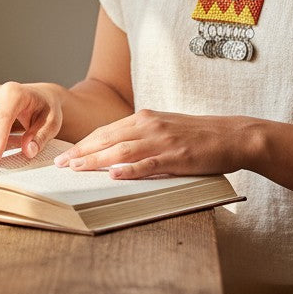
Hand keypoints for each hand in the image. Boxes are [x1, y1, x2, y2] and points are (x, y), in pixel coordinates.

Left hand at [52, 109, 247, 178]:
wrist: (232, 134)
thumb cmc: (199, 134)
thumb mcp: (166, 127)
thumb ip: (142, 135)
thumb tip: (117, 151)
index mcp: (146, 117)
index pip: (106, 130)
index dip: (84, 143)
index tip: (65, 155)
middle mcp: (150, 125)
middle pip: (108, 139)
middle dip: (81, 152)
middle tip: (60, 165)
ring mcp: (163, 141)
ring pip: (122, 151)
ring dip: (96, 160)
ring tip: (76, 169)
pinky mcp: (177, 157)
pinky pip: (149, 164)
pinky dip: (130, 170)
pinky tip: (114, 175)